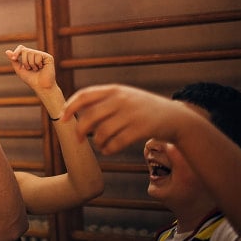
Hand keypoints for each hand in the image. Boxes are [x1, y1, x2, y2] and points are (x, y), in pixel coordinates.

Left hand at [5, 45, 56, 91]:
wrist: (40, 86)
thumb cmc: (30, 79)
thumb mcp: (19, 69)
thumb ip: (14, 60)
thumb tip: (7, 51)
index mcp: (29, 56)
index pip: (21, 48)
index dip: (17, 52)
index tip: (14, 59)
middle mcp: (35, 54)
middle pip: (25, 50)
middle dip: (25, 61)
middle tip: (29, 69)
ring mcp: (42, 55)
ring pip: (31, 53)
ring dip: (31, 64)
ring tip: (36, 69)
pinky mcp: (48, 57)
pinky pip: (38, 56)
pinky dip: (37, 64)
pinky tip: (41, 68)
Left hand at [60, 84, 187, 154]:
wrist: (176, 118)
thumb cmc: (144, 109)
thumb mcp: (125, 97)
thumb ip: (104, 101)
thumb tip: (75, 111)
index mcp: (114, 90)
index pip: (85, 95)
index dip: (71, 107)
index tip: (63, 118)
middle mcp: (122, 99)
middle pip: (90, 117)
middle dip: (81, 130)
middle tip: (79, 139)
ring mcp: (132, 114)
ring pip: (102, 132)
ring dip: (97, 142)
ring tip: (101, 145)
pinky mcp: (141, 129)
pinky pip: (116, 142)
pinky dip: (109, 149)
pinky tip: (109, 150)